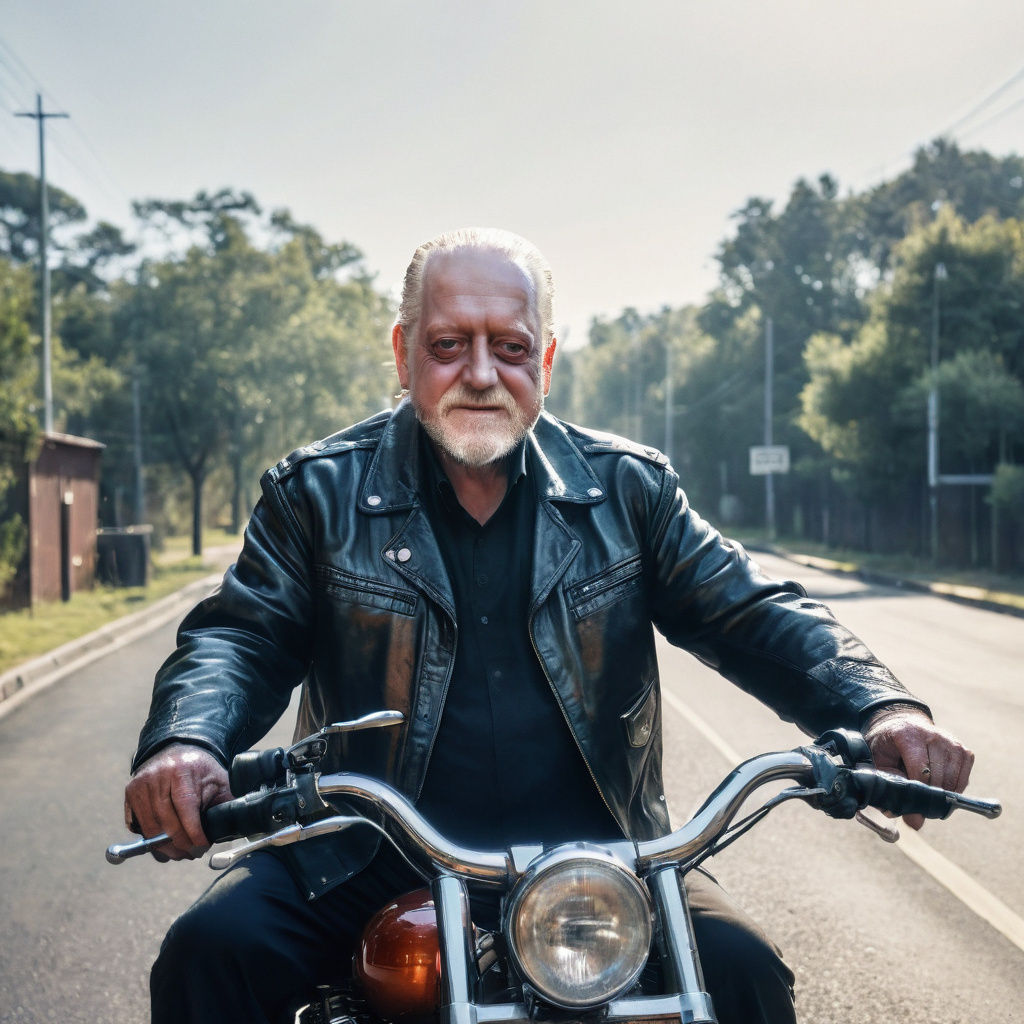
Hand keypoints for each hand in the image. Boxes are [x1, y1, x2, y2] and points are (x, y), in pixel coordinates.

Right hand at [124, 743, 231, 859]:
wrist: (179, 751)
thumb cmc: (201, 770)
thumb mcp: (218, 780)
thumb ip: (225, 802)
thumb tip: (231, 827)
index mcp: (182, 769)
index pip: (185, 805)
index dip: (193, 830)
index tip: (202, 845)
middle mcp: (157, 775)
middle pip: (165, 819)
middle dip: (179, 843)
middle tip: (192, 854)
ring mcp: (140, 784)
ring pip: (149, 826)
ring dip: (164, 846)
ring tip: (180, 853)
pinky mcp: (130, 793)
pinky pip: (137, 825)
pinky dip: (150, 839)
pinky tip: (164, 844)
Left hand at [862, 705, 974, 830]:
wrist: (903, 725)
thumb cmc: (888, 745)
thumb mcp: (879, 760)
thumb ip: (888, 784)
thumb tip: (900, 816)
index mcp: (908, 735)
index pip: (921, 770)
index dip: (918, 795)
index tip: (914, 817)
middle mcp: (933, 735)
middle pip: (939, 778)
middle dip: (929, 799)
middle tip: (919, 811)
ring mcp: (951, 742)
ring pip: (953, 781)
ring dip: (942, 797)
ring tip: (928, 800)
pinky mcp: (963, 750)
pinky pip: (963, 779)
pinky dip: (953, 789)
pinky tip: (939, 788)